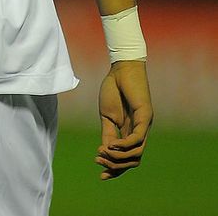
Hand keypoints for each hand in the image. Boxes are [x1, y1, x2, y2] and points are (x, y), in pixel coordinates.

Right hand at [96, 60, 152, 179]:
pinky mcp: (145, 117)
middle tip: (99, 161)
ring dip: (118, 157)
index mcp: (130, 133)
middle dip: (116, 166)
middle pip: (133, 161)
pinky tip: (111, 144)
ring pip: (136, 154)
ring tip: (103, 152)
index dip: (115, 170)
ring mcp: (144, 125)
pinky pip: (137, 139)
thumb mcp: (107, 116)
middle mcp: (140, 132)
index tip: (101, 176)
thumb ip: (108, 133)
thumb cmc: (113, 90)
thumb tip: (105, 152)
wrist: (120, 69)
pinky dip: (124, 145)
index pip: (127, 158)